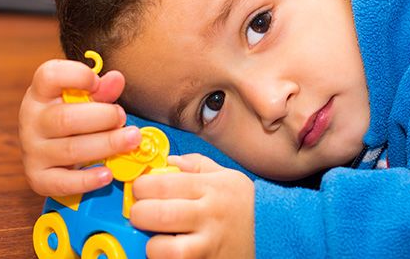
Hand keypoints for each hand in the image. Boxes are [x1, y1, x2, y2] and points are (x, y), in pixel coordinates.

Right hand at [18, 58, 140, 195]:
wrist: (53, 149)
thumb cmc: (74, 117)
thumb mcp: (86, 99)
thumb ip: (102, 90)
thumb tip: (117, 79)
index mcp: (41, 93)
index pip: (49, 76)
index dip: (76, 76)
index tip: (97, 82)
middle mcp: (32, 120)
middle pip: (66, 119)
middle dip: (102, 117)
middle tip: (122, 117)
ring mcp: (33, 150)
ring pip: (70, 149)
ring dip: (106, 145)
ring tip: (131, 140)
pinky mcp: (38, 177)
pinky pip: (62, 182)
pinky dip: (87, 180)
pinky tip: (107, 174)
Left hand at [131, 154, 254, 258]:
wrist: (271, 240)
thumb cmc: (242, 209)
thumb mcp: (229, 179)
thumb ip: (197, 165)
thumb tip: (167, 161)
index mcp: (213, 186)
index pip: (161, 182)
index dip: (141, 186)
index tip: (142, 190)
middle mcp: (211, 213)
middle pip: (154, 213)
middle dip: (137, 214)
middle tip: (142, 214)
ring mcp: (208, 243)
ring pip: (158, 247)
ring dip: (151, 243)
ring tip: (157, 238)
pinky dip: (163, 258)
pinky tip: (170, 251)